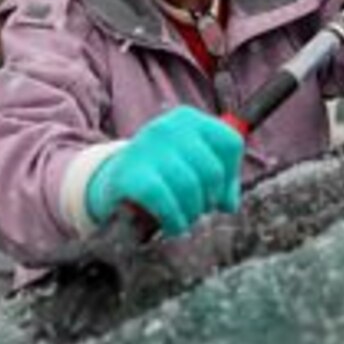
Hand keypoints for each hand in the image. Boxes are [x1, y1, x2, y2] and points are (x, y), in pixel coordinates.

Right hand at [85, 106, 243, 236]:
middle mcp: (167, 127)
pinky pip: (164, 201)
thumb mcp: (191, 165)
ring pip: (190, 188)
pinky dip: (173, 219)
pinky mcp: (129, 174)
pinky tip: (171, 225)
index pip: (230, 142)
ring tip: (183, 219)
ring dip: (191, 213)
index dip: (231, 176)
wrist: (113, 180)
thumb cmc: (162, 173)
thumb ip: (218, 177)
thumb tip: (229, 203)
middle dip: (209, 199)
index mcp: (188, 119)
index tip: (217, 193)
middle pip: (212, 171)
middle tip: (197, 210)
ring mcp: (145, 149)